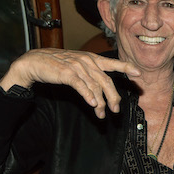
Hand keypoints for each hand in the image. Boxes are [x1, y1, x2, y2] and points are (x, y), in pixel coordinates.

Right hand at [0, 48, 139, 118]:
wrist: (35, 62)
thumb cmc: (57, 66)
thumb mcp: (77, 67)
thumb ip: (90, 76)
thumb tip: (101, 93)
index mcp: (91, 59)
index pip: (112, 63)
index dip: (126, 67)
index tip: (138, 73)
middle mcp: (87, 61)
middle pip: (106, 81)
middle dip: (113, 97)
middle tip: (116, 110)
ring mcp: (77, 67)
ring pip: (95, 86)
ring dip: (100, 103)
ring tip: (102, 114)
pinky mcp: (66, 73)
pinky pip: (81, 86)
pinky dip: (88, 95)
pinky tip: (93, 104)